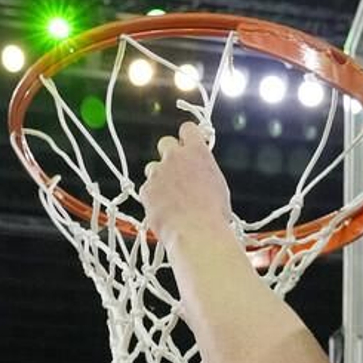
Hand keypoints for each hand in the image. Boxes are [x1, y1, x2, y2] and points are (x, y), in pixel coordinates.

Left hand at [140, 121, 234, 247]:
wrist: (197, 233)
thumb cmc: (213, 214)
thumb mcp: (217, 184)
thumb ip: (203, 170)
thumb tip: (199, 171)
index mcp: (197, 152)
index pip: (187, 129)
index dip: (187, 137)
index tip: (187, 144)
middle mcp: (175, 157)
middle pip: (165, 143)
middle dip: (169, 155)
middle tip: (176, 172)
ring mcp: (158, 173)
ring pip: (153, 168)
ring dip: (159, 178)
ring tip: (171, 198)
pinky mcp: (146, 190)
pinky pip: (147, 190)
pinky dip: (153, 198)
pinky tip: (164, 210)